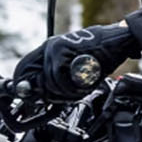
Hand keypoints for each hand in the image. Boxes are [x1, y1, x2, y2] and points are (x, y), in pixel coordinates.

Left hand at [14, 23, 138, 98]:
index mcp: (50, 51)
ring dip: (65, 92)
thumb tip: (45, 95)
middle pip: (33, 77)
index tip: (31, 98)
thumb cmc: (101, 57)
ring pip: (49, 81)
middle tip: (64, 97)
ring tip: (81, 89)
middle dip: (47, 93)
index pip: (25, 69)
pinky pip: (58, 78)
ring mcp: (53, 48)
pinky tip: (83, 84)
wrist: (116, 43)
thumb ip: (59, 79)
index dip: (27, 86)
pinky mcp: (61, 50)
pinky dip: (71, 87)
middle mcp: (48, 47)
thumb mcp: (76, 70)